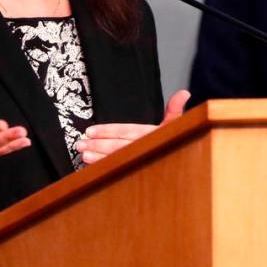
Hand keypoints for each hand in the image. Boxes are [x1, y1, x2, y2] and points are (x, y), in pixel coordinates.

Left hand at [74, 90, 189, 164]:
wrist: (186, 167)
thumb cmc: (175, 143)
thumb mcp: (176, 125)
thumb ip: (175, 109)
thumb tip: (184, 93)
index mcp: (151, 134)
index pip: (126, 130)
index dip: (107, 131)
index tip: (91, 131)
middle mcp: (144, 147)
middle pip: (117, 145)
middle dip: (98, 144)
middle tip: (80, 144)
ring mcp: (140, 161)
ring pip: (116, 159)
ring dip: (98, 158)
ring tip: (83, 155)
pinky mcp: (136, 173)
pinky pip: (119, 170)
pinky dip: (105, 170)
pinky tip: (92, 169)